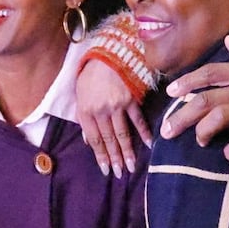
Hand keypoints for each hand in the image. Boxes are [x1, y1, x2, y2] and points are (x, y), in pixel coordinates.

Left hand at [76, 58, 152, 177]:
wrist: (110, 53)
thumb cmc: (92, 73)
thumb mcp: (80, 93)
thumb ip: (83, 117)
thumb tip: (87, 140)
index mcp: (86, 111)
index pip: (94, 139)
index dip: (100, 156)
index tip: (106, 169)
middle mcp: (101, 111)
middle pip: (109, 139)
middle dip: (115, 159)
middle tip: (121, 174)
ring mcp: (118, 106)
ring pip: (123, 134)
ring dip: (128, 152)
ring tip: (132, 167)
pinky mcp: (132, 99)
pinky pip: (138, 120)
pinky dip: (143, 132)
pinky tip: (148, 144)